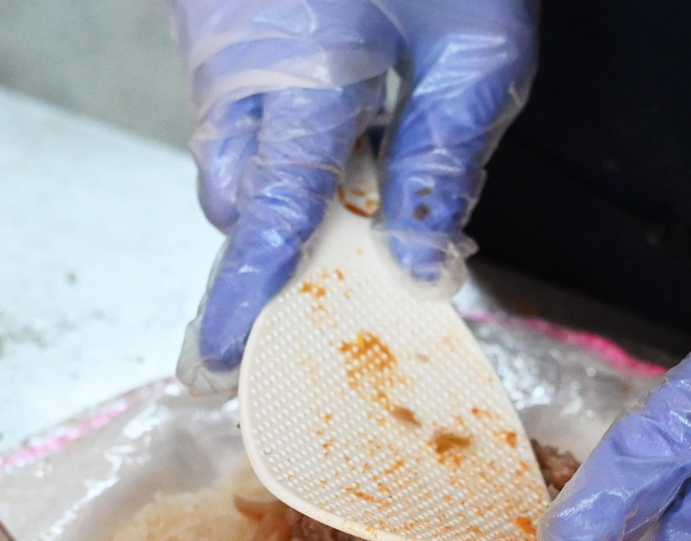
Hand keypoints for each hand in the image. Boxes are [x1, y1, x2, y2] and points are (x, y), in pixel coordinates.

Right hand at [171, 0, 535, 388]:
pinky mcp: (213, 19)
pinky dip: (278, 134)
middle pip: (232, 194)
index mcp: (308, 66)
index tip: (224, 356)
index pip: (269, 209)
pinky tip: (339, 102)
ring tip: (354, 156)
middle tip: (337, 256)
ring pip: (227, 152)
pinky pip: (233, 106)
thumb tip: (422, 271)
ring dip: (281, 184)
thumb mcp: (477, 51)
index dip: (249, 290)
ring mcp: (214, 35)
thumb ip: (446, 163)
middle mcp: (239, 57)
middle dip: (276, 239)